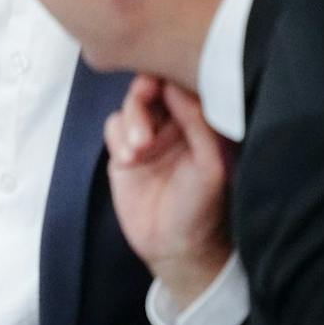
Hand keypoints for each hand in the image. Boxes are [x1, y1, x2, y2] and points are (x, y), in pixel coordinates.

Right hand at [105, 75, 234, 309]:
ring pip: (128, 107)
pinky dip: (118, 139)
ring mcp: (147, 138)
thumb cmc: (202, 207)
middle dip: (142, 98)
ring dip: (131, 123)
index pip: (180, 86)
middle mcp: (173, 126)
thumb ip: (196, 123)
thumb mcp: (210, 165)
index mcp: (199, 124)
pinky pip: (113, 128)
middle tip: (143, 103)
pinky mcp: (123, 153)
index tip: (157, 83)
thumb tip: (174, 86)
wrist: (173, 246)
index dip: (166, 78)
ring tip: (139, 152)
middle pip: (149, 89)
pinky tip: (129, 160)